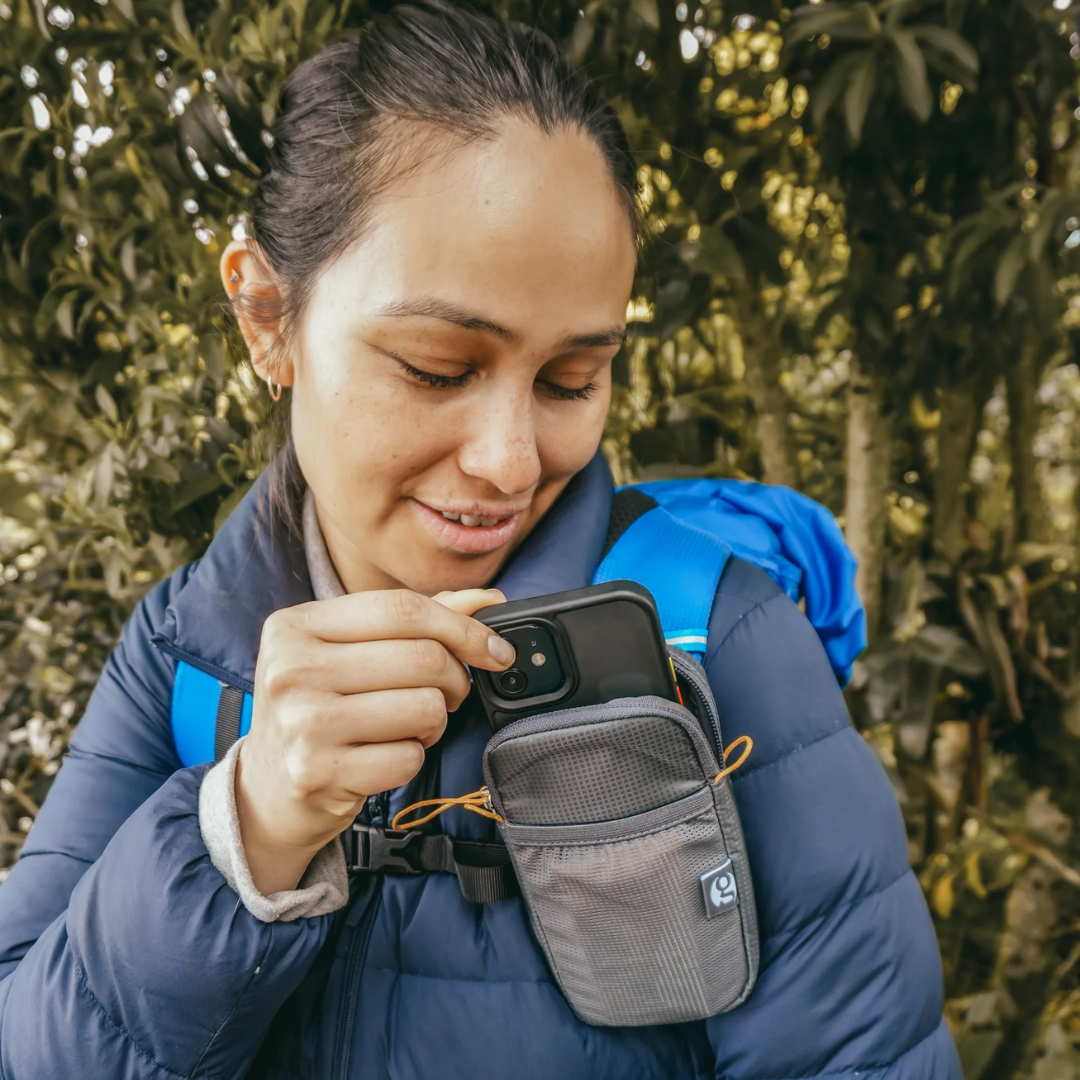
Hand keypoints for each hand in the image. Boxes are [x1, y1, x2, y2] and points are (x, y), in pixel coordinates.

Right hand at [233, 588, 512, 893]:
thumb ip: (416, 620)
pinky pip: (409, 758)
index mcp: (296, 625)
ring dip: (434, 722)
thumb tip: (487, 600)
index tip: (496, 648)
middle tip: (447, 694)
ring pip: (425, 708)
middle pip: (422, 657)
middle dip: (455, 678)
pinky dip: (413, 758)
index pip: (403, 609)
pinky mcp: (317, 772)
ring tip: (406, 726)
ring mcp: (301, 723)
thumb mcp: (348, 652)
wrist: (265, 791)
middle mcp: (292, 669)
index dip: (463, 627)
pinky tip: (385, 756)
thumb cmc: (318, 709)